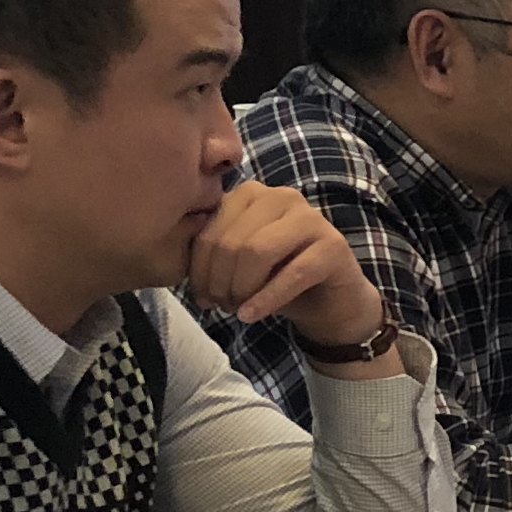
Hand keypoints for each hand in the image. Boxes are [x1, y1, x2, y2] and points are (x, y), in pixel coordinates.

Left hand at [189, 182, 390, 353]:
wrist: (330, 301)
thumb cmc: (278, 278)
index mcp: (252, 194)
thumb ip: (212, 253)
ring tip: (237, 309)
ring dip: (241, 288)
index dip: (199, 269)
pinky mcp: (333, 247)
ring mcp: (312, 219)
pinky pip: (292, 274)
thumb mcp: (237, 262)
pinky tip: (251, 316)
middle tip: (221, 306)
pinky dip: (266, 300)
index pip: (211, 229)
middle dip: (220, 281)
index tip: (201, 298)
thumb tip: (178, 265)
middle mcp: (283, 197)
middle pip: (233, 241)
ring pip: (258, 251)